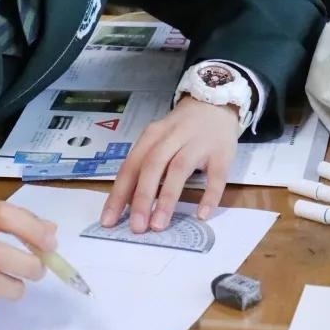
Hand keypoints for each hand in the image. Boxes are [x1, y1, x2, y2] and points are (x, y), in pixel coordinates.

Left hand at [100, 97, 238, 234]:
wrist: (216, 102)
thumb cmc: (182, 129)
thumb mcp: (159, 139)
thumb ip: (145, 165)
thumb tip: (127, 204)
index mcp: (153, 135)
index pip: (132, 165)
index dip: (119, 193)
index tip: (108, 221)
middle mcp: (173, 137)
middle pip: (153, 165)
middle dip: (142, 197)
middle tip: (137, 227)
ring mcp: (198, 143)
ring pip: (179, 169)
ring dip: (168, 198)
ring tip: (159, 225)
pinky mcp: (221, 152)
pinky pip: (216, 175)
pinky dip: (209, 195)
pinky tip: (202, 215)